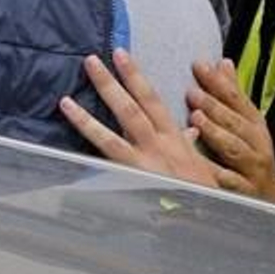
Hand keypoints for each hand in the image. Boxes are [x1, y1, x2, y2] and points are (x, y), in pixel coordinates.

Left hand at [60, 50, 226, 187]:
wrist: (209, 219)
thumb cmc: (204, 193)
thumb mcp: (201, 163)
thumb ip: (191, 143)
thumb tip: (191, 126)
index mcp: (174, 138)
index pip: (152, 98)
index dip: (135, 75)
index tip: (120, 54)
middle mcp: (157, 147)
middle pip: (130, 110)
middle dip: (110, 84)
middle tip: (90, 61)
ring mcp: (142, 167)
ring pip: (111, 137)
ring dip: (86, 119)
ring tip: (65, 102)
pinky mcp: (131, 186)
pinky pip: (106, 172)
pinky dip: (89, 163)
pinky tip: (68, 154)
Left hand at [187, 58, 274, 203]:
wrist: (274, 194)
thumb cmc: (254, 152)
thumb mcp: (248, 122)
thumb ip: (234, 94)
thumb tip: (223, 63)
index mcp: (255, 123)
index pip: (237, 99)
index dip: (219, 82)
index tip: (200, 66)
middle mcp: (255, 143)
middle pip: (235, 122)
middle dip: (214, 107)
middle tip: (193, 93)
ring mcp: (251, 167)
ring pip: (234, 149)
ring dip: (215, 133)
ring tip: (196, 120)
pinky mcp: (244, 190)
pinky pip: (228, 180)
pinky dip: (214, 171)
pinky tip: (199, 163)